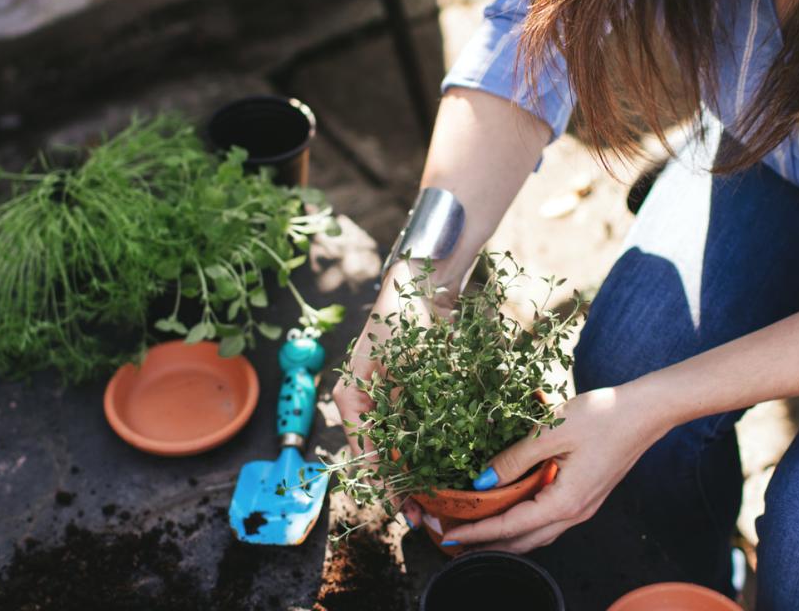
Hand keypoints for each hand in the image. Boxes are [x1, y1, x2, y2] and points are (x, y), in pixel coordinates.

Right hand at [329, 260, 450, 525]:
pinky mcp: (414, 394)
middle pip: (383, 456)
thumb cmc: (399, 317)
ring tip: (435, 500)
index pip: (366, 453)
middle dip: (401, 486)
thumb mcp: (388, 364)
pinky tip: (446, 468)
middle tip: (422, 514)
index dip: (383, 485)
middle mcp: (368, 404)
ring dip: (417, 474)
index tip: (402, 508)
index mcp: (352, 399)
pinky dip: (431, 450)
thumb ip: (389, 408)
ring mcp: (390, 400)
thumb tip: (391, 456)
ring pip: (401, 448)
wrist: (423, 283)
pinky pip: (419, 430)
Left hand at [440, 385, 666, 553]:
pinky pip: (549, 519)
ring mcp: (583, 507)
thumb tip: (481, 482)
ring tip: (478, 531)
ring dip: (506, 537)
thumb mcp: (551, 431)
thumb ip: (514, 459)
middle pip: (523, 541)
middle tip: (455, 541)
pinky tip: (512, 510)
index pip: (510, 527)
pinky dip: (525, 522)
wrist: (646, 411)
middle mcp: (575, 513)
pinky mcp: (587, 495)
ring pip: (537, 533)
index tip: (448, 535)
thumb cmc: (602, 416)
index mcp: (564, 503)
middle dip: (487, 544)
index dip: (476, 532)